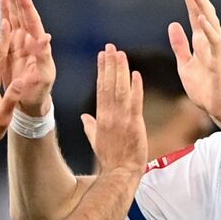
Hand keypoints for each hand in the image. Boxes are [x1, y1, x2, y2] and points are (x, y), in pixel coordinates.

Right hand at [0, 0, 56, 116]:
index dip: (26, 5)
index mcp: (38, 45)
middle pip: (23, 14)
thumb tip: (46, 37)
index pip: (32, 20)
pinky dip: (2, 17)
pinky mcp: (10, 50)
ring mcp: (20, 44)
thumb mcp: (43, 75)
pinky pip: (5, 30)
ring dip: (11, 4)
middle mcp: (29, 41)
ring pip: (14, 19)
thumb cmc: (40, 91)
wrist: (30, 102)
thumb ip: (43, 56)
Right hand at [80, 45, 146, 176]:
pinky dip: (136, 87)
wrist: (121, 172)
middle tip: (111, 47)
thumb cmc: (109, 158)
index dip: (101, 71)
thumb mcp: (95, 141)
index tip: (102, 56)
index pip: (100, 88)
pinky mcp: (134, 123)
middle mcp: (109, 114)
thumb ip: (90, 126)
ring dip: (121, 70)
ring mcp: (122, 118)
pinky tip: (136, 74)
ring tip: (121, 54)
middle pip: (109, 84)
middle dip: (110, 64)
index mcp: (100, 117)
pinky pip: (135, 101)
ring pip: (120, 89)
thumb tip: (84, 117)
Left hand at [168, 0, 220, 124]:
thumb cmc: (204, 89)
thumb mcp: (185, 65)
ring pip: (211, 23)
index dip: (190, 0)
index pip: (195, 16)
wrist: (217, 109)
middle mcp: (209, 42)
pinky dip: (208, 30)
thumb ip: (180, 45)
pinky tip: (201, 18)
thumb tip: (173, 24)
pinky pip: (214, 42)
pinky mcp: (219, 62)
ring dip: (202, 7)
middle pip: (203, 14)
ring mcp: (215, 51)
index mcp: (200, 43)